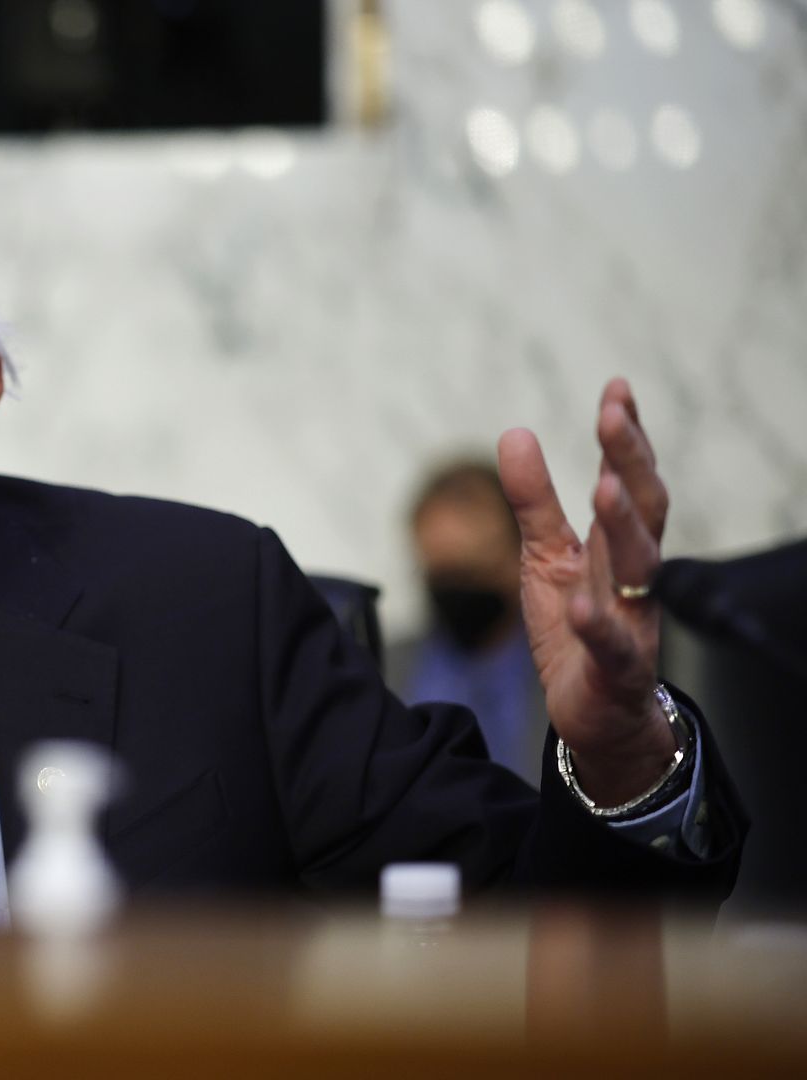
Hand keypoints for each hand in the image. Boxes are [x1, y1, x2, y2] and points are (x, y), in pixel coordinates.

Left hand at [498, 378, 674, 805]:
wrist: (595, 712)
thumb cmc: (576, 626)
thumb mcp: (544, 555)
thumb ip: (534, 498)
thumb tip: (516, 432)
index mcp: (617, 545)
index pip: (628, 481)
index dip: (626, 437)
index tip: (617, 388)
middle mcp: (634, 577)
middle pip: (644, 512)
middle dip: (630, 462)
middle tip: (613, 414)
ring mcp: (631, 620)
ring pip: (638, 571)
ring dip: (624, 527)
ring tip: (603, 486)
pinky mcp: (616, 669)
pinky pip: (613, 646)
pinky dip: (599, 625)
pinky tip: (582, 605)